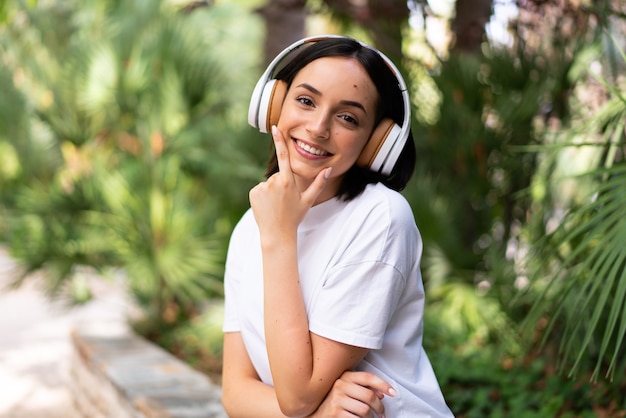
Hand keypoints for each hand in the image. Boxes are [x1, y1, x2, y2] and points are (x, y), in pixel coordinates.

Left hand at [249, 125, 330, 239]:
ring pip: (268, 183)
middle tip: (284, 201)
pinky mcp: (253, 193)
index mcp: (288, 181)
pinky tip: (267, 207)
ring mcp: (262, 187)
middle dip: (281, 185)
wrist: (277, 234)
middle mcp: (273, 182)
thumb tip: (329, 170)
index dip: (279, 141)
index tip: (275, 128)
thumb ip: (319, 183)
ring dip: (272, 191)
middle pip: (278, 175)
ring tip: (276, 206)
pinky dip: (263, 196)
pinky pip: (259, 190)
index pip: (284, 157)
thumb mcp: (308, 200)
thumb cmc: (295, 217)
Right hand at [310, 371, 395, 417]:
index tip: (393, 393)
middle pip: (369, 396)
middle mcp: (340, 385)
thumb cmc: (336, 401)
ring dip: (372, 417)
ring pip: (365, 410)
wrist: (316, 413)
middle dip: (380, 407)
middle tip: (382, 414)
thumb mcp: (347, 390)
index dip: (383, 384)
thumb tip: (382, 393)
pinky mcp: (336, 413)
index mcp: (344, 376)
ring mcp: (337, 400)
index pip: (368, 377)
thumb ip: (363, 388)